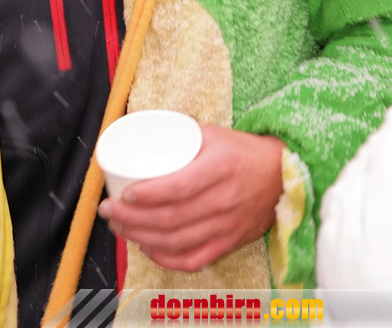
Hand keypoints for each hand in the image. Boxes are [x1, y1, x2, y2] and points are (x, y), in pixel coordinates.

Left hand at [98, 125, 284, 272]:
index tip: (125, 194)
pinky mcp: (229, 243)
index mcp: (219, 168)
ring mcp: (227, 226)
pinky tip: (147, 249)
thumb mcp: (214, 134)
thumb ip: (181, 135)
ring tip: (119, 228)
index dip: (148, 194)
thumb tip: (142, 134)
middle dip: (132, 218)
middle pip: (171, 218)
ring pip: (177, 240)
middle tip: (108, 211)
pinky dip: (167, 258)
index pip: (179, 187)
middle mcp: (223, 200)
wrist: (282, 176)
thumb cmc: (243, 151)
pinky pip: (194, 259)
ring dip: (142, 237)